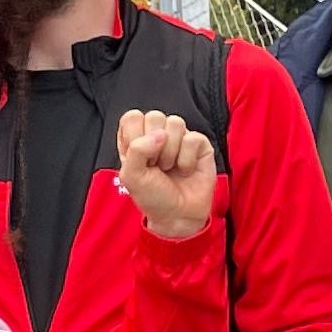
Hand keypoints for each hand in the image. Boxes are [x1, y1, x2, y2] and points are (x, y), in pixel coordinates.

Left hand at [114, 108, 216, 239]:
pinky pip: (193, 138)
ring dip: (170, 153)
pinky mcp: (199, 144)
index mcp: (136, 138)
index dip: (135, 137)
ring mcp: (179, 137)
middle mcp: (157, 135)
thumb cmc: (152, 196)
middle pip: (155, 116)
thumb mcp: (131, 176)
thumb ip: (136, 150)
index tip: (139, 159)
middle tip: (156, 166)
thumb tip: (160, 134)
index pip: (132, 117)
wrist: (177, 215)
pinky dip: (187, 159)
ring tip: (170, 168)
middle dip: (154, 147)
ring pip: (175, 123)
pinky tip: (185, 170)